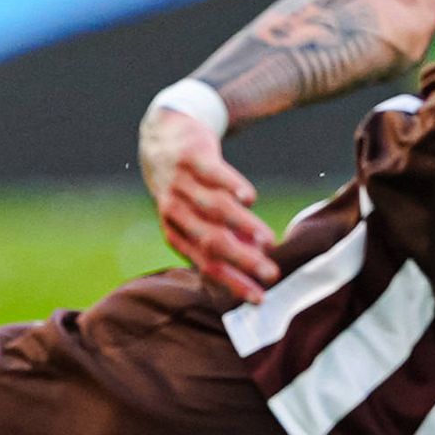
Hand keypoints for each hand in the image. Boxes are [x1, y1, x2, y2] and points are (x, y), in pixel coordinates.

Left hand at [142, 101, 276, 303]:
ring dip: (243, 227)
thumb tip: (258, 258)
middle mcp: (175, 210)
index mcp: (176, 232)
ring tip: (269, 241)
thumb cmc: (188, 186)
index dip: (233, 282)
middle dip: (242, 261)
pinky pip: (212, 174)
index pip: (206, 264)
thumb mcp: (197, 215)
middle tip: (272, 275)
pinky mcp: (191, 157)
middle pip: (211, 241)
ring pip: (214, 209)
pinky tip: (251, 199)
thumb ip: (226, 236)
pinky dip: (231, 186)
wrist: (162, 136)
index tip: (260, 298)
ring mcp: (181, 183)